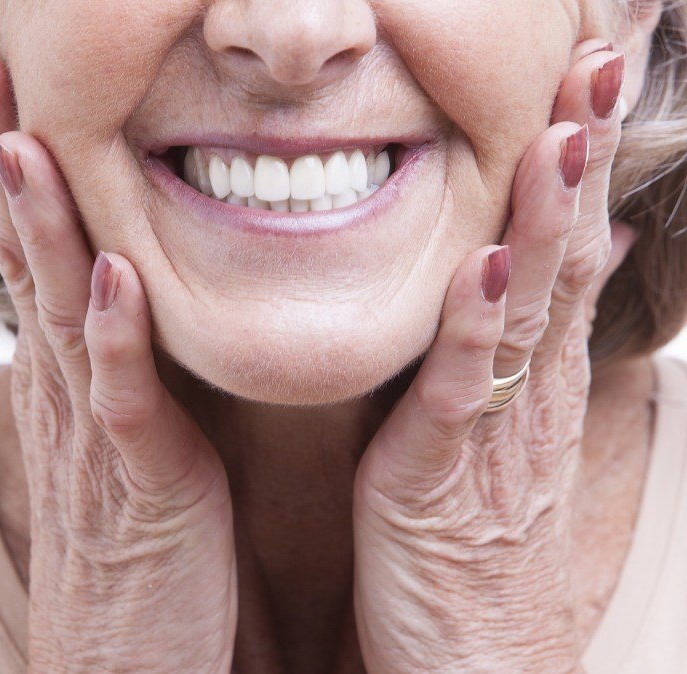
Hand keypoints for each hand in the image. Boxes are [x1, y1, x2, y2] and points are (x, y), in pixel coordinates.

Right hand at [0, 47, 236, 672]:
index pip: (36, 252)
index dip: (19, 168)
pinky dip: (114, 337)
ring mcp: (95, 437)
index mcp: (73, 376)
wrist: (124, 657)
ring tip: (25, 139)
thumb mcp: (124, 434)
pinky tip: (111, 275)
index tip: (10, 87)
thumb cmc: (136, 541)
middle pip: (28, 258)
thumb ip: (122, 367)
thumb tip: (126, 296)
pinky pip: (123, 401)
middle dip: (6, 160)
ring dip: (43, 226)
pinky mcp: (140, 486)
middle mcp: (69, 392)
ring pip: (60, 313)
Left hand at [352, 41, 631, 673]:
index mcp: (533, 383)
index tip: (586, 86)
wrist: (472, 667)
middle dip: (577, 164)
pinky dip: (476, 328)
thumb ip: (528, 354)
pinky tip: (488, 266)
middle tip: (596, 66)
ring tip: (562, 136)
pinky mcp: (441, 481)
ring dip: (545, 223)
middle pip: (559, 262)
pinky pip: (461, 394)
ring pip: (525, 313)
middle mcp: (526, 397)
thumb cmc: (479, 550)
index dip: (577, 170)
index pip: (564, 255)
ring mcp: (492, 437)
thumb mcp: (511, 440)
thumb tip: (568, 268)